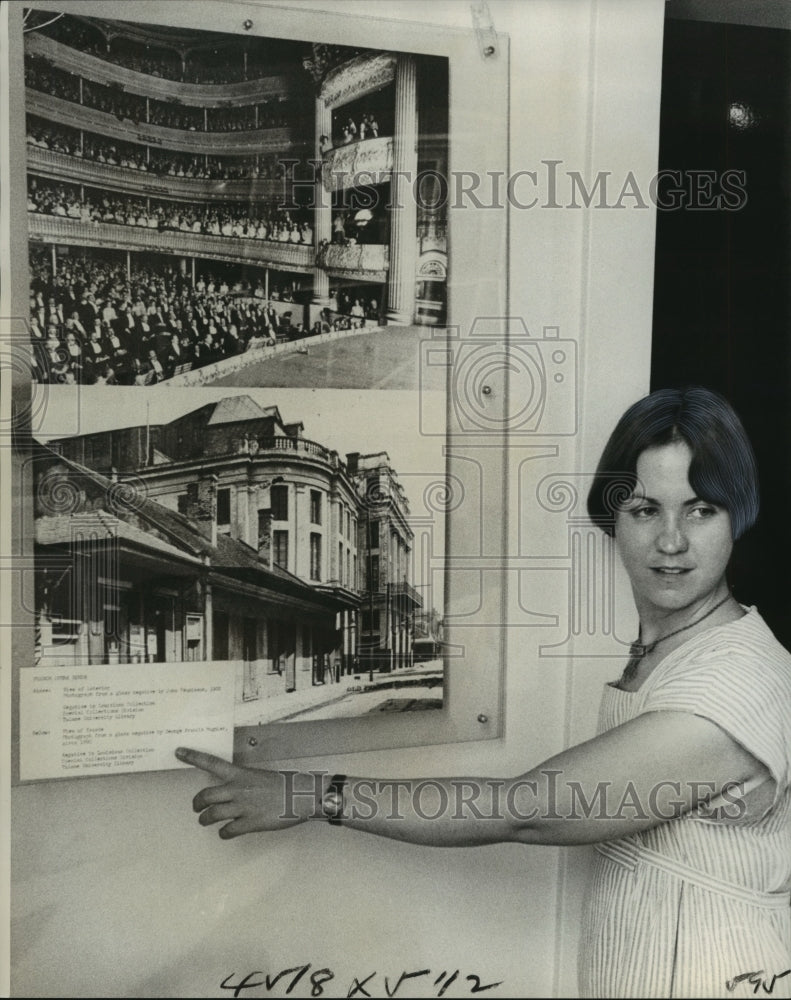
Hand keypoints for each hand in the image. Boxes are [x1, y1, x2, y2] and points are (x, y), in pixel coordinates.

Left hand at [175, 747, 312, 838]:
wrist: (301, 796)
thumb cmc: (284, 785)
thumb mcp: (260, 776)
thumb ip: (243, 782)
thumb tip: (233, 790)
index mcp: (240, 774)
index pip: (211, 762)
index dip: (192, 756)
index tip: (178, 752)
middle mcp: (237, 789)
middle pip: (205, 795)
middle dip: (197, 804)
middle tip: (196, 807)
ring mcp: (242, 807)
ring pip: (212, 815)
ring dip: (205, 820)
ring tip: (205, 821)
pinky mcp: (249, 823)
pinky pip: (227, 831)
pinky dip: (223, 833)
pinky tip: (226, 832)